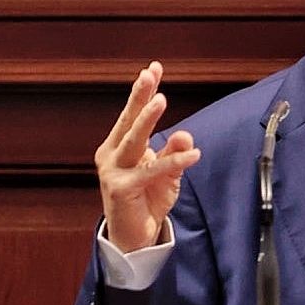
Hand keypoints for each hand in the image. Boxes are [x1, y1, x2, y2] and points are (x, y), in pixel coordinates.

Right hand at [95, 62, 200, 253]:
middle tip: (149, 74)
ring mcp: (113, 171)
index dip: (142, 91)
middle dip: (139, 96)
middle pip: (128, 121)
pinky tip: (194, 154)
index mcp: (119, 146)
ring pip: (134, 140)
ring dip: (147, 119)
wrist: (134, 236)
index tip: (153, 67)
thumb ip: (174, 153)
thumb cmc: (147, 199)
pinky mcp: (122, 188)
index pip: (131, 115)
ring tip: (162, 100)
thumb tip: (185, 135)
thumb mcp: (167, 173)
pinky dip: (173, 161)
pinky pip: (152, 170)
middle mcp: (111, 155)